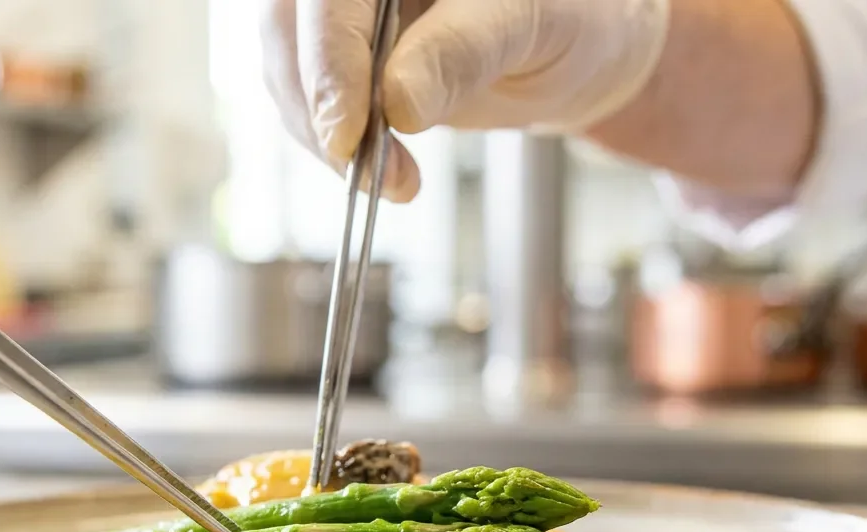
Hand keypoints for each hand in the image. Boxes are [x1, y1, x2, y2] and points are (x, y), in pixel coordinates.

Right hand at [262, 0, 669, 201]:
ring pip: (288, 66)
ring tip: (394, 181)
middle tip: (368, 173)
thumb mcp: (531, 23)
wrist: (579, 44)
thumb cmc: (571, 13)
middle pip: (291, 26)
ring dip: (323, 136)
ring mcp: (345, 12)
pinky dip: (334, 144)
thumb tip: (398, 104)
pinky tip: (384, 171)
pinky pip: (309, 98)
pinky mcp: (344, 55)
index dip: (329, 59)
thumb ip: (464, 52)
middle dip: (320, 107)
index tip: (345, 133)